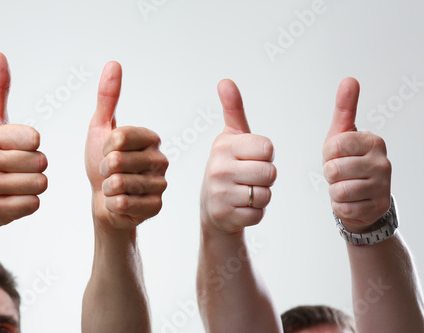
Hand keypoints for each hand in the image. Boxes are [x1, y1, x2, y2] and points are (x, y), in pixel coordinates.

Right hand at [0, 52, 47, 230]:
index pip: (36, 139)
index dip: (32, 146)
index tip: (15, 149)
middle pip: (42, 162)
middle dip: (34, 167)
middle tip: (14, 170)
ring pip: (41, 184)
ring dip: (33, 186)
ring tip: (13, 185)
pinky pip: (34, 204)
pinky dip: (28, 204)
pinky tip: (11, 200)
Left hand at [85, 62, 167, 229]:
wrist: (104, 201)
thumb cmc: (101, 164)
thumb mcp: (101, 128)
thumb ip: (107, 98)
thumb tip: (114, 63)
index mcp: (150, 138)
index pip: (119, 136)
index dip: (104, 146)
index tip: (107, 151)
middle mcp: (161, 159)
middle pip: (116, 161)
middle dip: (103, 170)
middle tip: (109, 173)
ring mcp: (161, 184)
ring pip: (119, 184)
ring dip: (106, 188)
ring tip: (113, 187)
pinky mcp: (156, 206)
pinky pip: (123, 204)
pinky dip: (112, 204)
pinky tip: (119, 202)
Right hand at [200, 79, 275, 234]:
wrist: (212, 207)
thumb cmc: (228, 167)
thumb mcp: (230, 137)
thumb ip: (233, 109)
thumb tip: (225, 81)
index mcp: (223, 145)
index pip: (267, 148)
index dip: (265, 155)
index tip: (250, 157)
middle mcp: (218, 168)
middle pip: (270, 172)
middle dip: (265, 177)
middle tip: (248, 177)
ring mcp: (220, 193)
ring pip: (265, 194)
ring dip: (261, 195)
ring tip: (244, 191)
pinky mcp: (225, 215)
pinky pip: (259, 213)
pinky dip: (254, 212)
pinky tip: (240, 206)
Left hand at [323, 77, 390, 232]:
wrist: (362, 197)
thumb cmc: (348, 162)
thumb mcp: (342, 134)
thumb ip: (345, 108)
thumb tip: (349, 80)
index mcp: (373, 141)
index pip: (333, 146)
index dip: (328, 154)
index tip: (337, 155)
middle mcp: (382, 162)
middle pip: (334, 169)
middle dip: (330, 174)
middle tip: (341, 173)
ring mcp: (382, 185)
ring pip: (339, 190)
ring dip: (335, 191)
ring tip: (345, 185)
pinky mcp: (377, 206)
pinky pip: (344, 208)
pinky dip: (340, 206)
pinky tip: (351, 200)